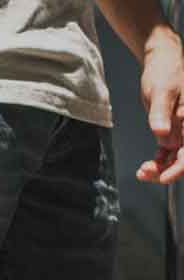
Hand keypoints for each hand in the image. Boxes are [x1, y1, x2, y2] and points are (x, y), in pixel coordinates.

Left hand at [138, 27, 183, 183]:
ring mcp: (182, 130)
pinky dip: (157, 162)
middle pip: (183, 158)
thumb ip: (161, 113)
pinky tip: (145, 168)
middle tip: (146, 173)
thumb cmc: (166, 71)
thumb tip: (161, 133)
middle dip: (166, 170)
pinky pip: (167, 153)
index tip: (164, 176)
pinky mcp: (172, 132)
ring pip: (175, 158)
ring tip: (142, 171)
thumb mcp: (162, 91)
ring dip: (160, 168)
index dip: (180, 167)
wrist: (160, 62)